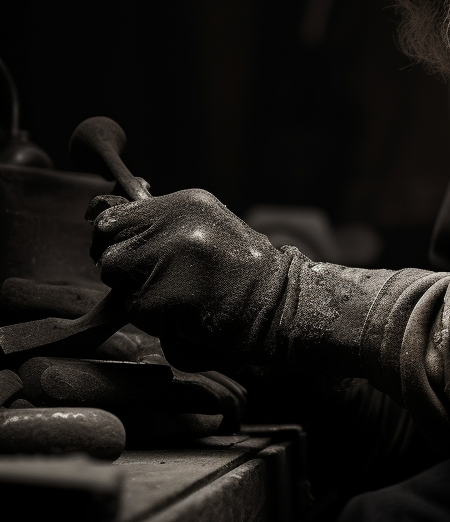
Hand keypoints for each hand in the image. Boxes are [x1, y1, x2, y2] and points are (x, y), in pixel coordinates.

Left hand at [88, 189, 293, 365]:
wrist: (276, 304)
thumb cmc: (241, 270)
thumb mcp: (206, 228)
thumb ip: (162, 223)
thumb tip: (101, 215)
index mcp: (186, 203)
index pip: (112, 217)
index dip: (111, 239)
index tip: (123, 251)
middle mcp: (175, 224)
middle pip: (110, 253)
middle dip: (128, 271)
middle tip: (165, 280)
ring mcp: (168, 258)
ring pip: (119, 284)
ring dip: (141, 295)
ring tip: (181, 296)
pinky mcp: (162, 295)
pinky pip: (135, 311)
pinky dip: (155, 317)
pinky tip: (186, 312)